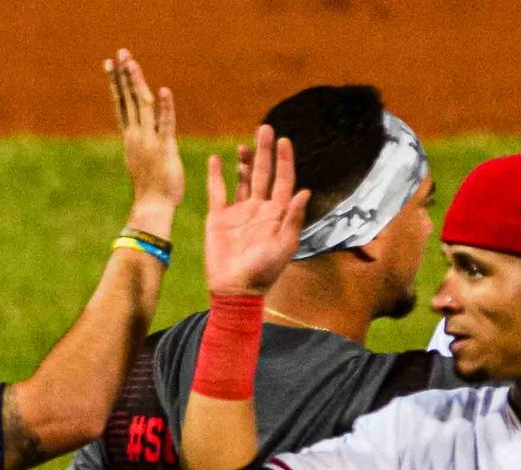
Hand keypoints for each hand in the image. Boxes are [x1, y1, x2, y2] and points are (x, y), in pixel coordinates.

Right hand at [107, 48, 182, 235]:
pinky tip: (163, 90)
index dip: (116, 83)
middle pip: (128, 100)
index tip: (109, 65)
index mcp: (131, 138)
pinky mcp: (165, 148)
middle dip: (122, 76)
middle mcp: (137, 136)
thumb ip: (142, 145)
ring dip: (136, 83)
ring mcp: (149, 141)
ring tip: (131, 62)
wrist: (152, 208)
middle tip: (118, 54)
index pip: (122, 104)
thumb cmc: (151, 190)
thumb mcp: (143, 162)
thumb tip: (138, 137)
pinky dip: (164, 108)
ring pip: (142, 106)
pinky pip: (165, 124)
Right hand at [204, 127, 307, 297]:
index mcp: (277, 214)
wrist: (234, 289)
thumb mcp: (284, 247)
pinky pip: (217, 192)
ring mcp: (238, 212)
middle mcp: (259, 209)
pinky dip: (216, 176)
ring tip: (245, 144)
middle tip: (265, 129)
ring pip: (242, 180)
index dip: (284, 161)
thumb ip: (294, 219)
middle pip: (263, 174)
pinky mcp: (219, 218)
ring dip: (244, 161)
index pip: (283, 181)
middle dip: (265, 152)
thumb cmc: (263, 272)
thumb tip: (305, 191)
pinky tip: (216, 161)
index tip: (284, 141)